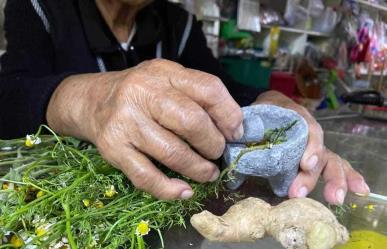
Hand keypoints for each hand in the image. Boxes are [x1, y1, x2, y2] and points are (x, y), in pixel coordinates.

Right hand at [47, 59, 243, 199]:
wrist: (92, 100)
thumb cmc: (140, 92)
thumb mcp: (168, 80)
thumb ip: (197, 96)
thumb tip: (234, 128)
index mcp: (164, 73)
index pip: (208, 89)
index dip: (229, 115)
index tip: (235, 133)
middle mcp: (143, 93)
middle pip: (192, 122)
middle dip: (213, 144)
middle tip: (217, 153)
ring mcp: (126, 123)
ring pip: (173, 153)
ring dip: (199, 169)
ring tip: (208, 173)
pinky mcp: (113, 149)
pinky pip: (146, 177)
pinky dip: (170, 189)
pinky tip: (184, 191)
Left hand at [253, 90, 369, 203]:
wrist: (266, 107)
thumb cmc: (260, 111)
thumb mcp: (254, 110)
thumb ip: (248, 124)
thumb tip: (234, 143)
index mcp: (294, 116)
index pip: (308, 128)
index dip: (309, 146)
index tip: (305, 164)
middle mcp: (308, 131)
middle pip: (318, 151)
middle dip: (313, 174)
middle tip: (299, 193)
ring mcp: (314, 145)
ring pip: (329, 161)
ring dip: (334, 180)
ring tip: (334, 198)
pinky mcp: (314, 158)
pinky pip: (334, 165)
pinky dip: (346, 177)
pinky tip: (357, 190)